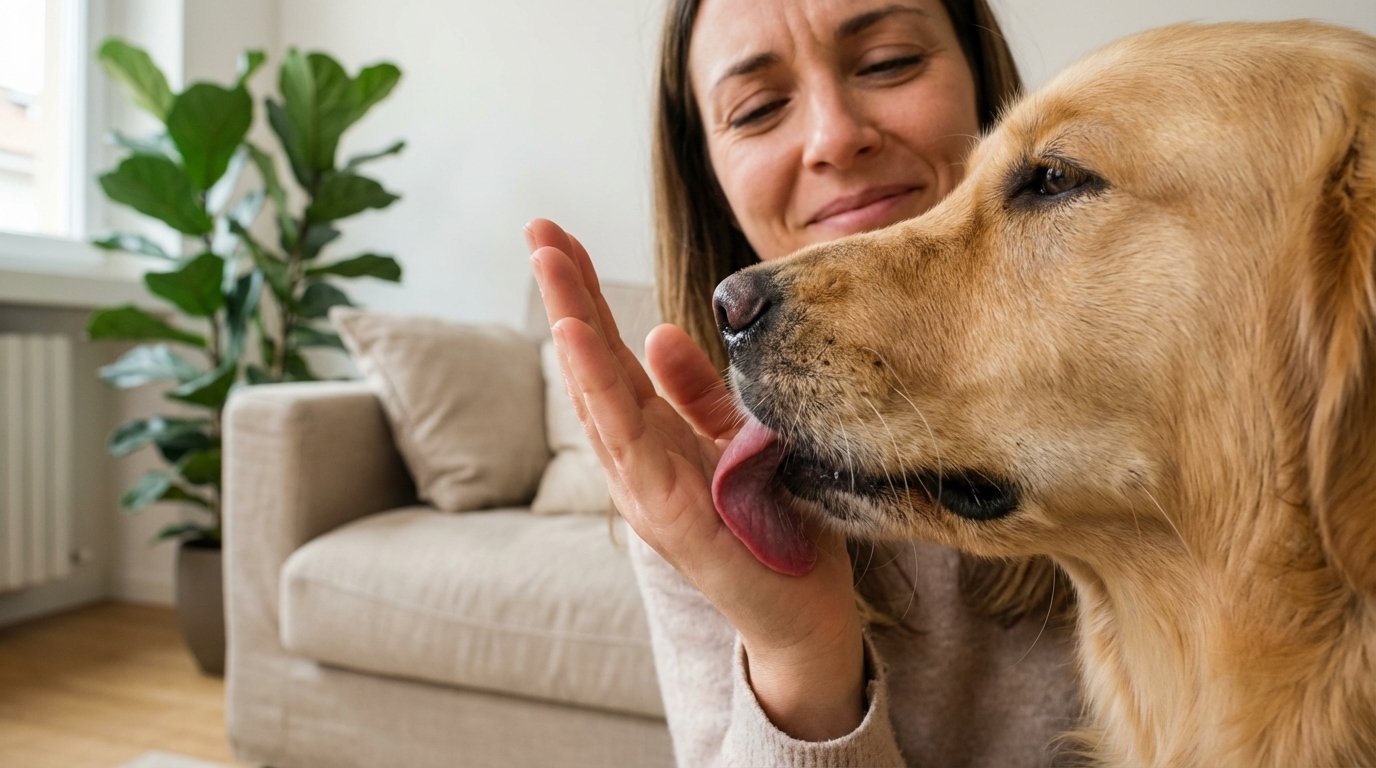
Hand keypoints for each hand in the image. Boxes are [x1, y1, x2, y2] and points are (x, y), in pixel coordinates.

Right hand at [526, 219, 866, 739]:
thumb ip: (697, 394)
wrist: (804, 619)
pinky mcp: (667, 513)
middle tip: (538, 226)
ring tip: (548, 263)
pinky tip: (576, 338)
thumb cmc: (771, 531)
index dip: (587, 295)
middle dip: (567, 293)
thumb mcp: (735, 442)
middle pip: (593, 364)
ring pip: (598, 393)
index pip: (612, 354)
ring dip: (572, 325)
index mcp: (653, 440)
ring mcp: (644, 489)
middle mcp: (636, 462)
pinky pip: (627, 438)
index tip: (560, 237)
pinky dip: (596, 386)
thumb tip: (661, 331)